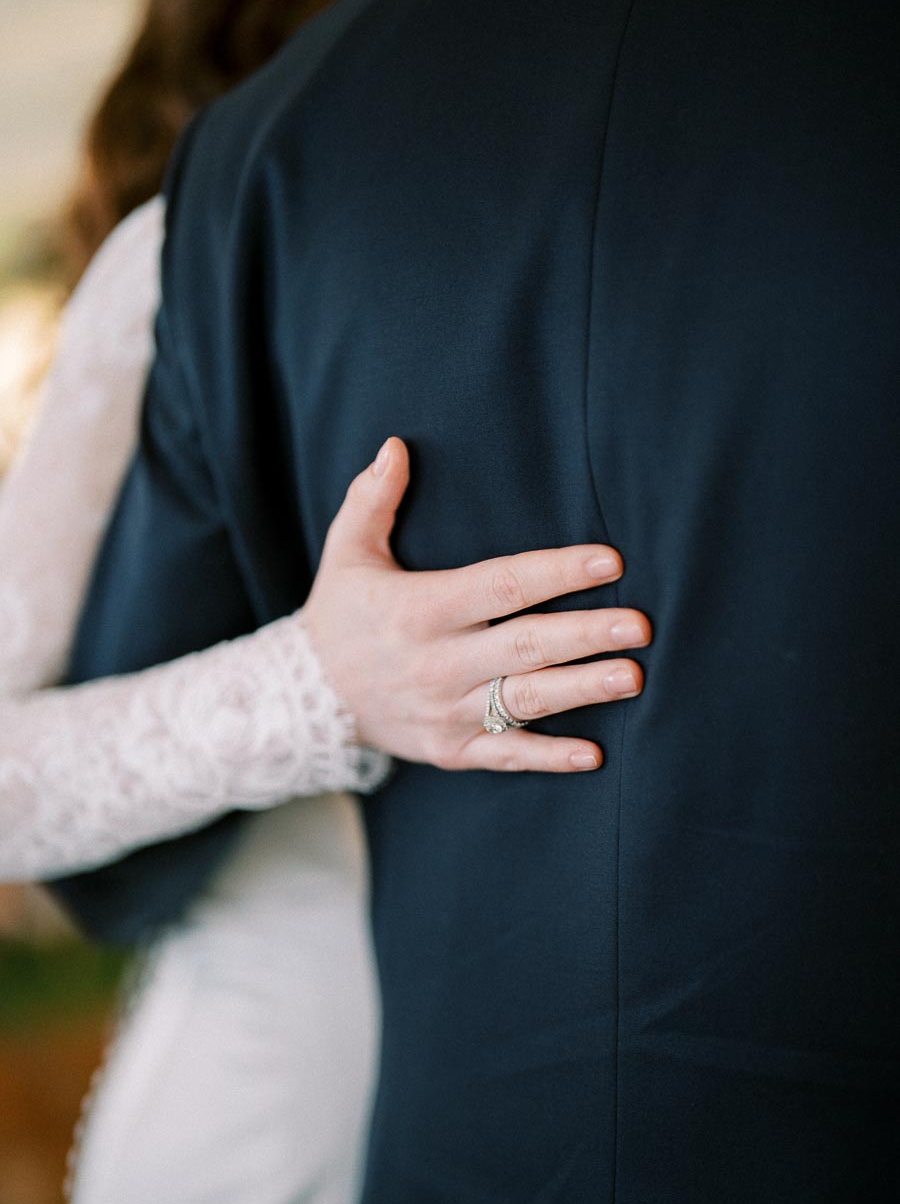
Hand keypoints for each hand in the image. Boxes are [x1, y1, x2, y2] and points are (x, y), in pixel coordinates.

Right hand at [303, 437, 651, 771]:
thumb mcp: (346, 553)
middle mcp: (438, 662)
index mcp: (421, 609)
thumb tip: (395, 446)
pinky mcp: (450, 750)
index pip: (500, 585)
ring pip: (524, 701)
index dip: (556, 572)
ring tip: (633, 676)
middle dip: (586, 635)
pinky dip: (548, 758)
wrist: (306, 700)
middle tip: (641, 626)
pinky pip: (506, 755)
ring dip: (582, 690)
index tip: (608, 561)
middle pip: (524, 645)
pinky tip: (595, 755)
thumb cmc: (340, 616)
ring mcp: (446, 711)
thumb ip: (372, 499)